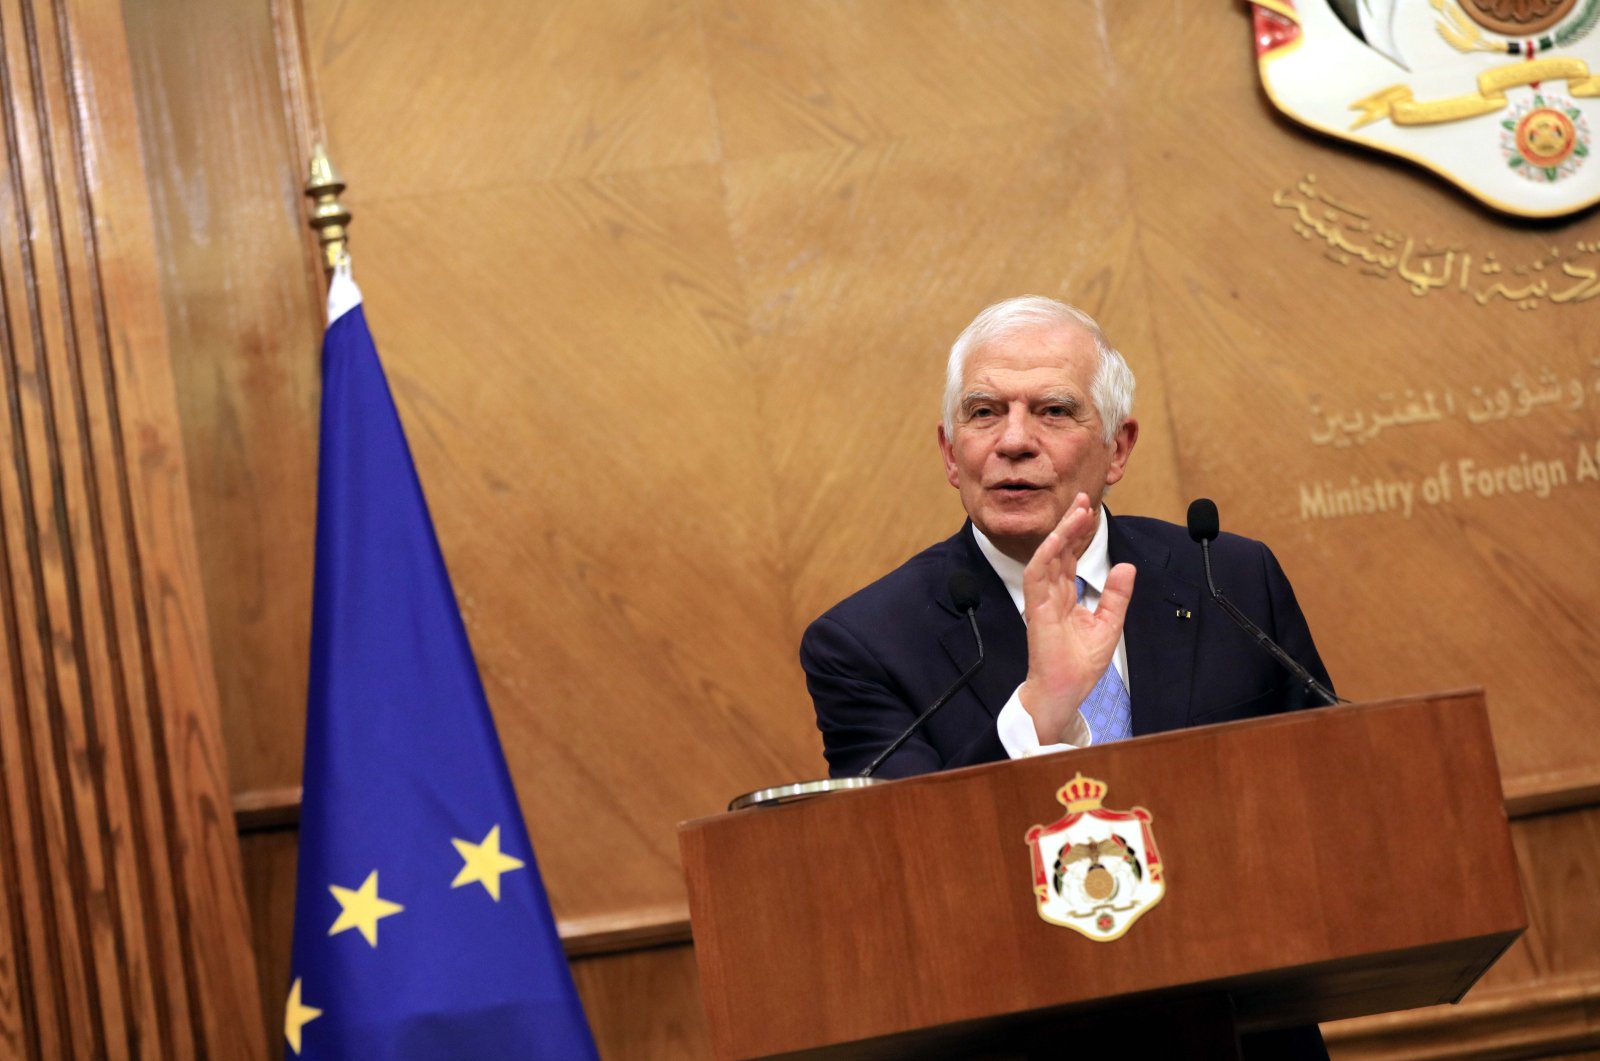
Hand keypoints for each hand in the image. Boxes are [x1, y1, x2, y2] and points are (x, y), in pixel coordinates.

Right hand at [1017, 494, 1135, 742]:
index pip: (1071, 556)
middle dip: (1070, 523)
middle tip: (1083, 498)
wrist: (1065, 692)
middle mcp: (1051, 593)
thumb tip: (1127, 566)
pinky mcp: (1036, 609)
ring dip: (1061, 532)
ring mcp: (1042, 600)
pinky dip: (1047, 554)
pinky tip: (1058, 538)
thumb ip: (1116, 595)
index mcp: (1065, 596)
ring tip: (1076, 511)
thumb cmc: (1079, 664)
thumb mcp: (1108, 624)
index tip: (1090, 510)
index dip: (1079, 533)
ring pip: (1048, 556)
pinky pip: (1037, 575)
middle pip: (1059, 550)